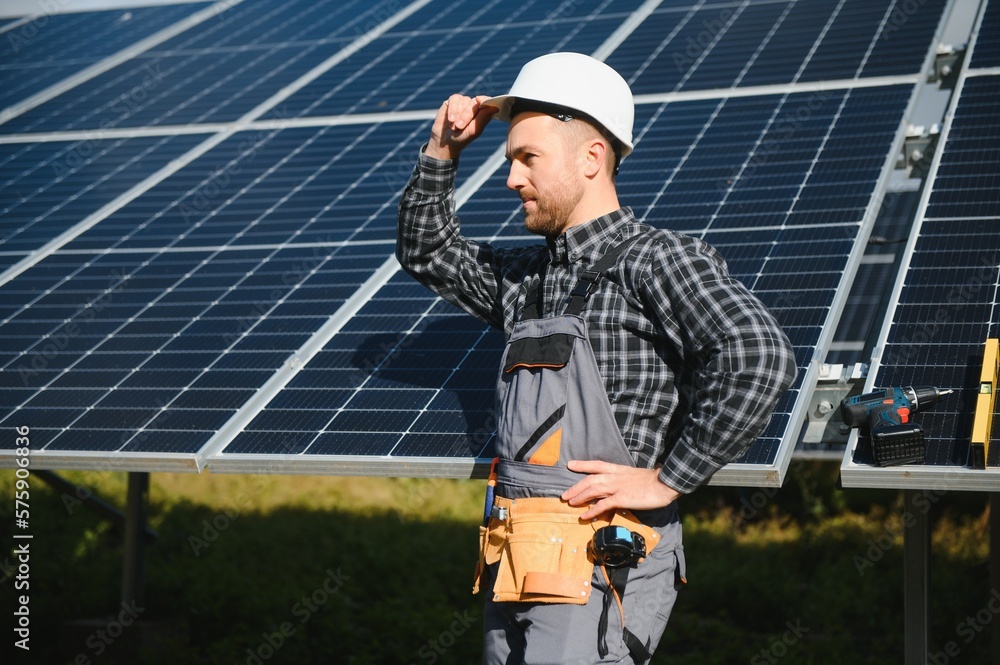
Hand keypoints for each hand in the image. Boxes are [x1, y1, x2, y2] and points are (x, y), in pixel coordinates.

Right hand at [425, 94, 496, 159]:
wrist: (445, 141)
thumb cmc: (462, 137)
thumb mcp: (474, 130)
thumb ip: (483, 118)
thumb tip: (496, 108)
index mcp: (483, 113)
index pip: (487, 101)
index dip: (485, 100)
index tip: (479, 101)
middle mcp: (474, 106)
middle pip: (474, 103)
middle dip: (466, 115)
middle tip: (459, 127)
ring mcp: (463, 102)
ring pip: (464, 101)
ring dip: (458, 114)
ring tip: (453, 126)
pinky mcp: (452, 101)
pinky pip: (454, 99)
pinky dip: (452, 109)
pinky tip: (450, 119)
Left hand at [561, 460, 680, 520]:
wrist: (665, 483)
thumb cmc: (655, 480)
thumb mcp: (637, 476)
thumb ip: (626, 479)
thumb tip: (621, 486)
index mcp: (619, 469)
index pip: (597, 464)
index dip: (583, 465)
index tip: (571, 464)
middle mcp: (615, 477)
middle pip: (590, 479)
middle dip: (576, 486)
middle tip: (564, 494)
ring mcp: (617, 487)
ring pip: (593, 490)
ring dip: (580, 497)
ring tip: (569, 503)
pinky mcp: (622, 499)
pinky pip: (602, 505)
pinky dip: (592, 510)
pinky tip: (584, 516)